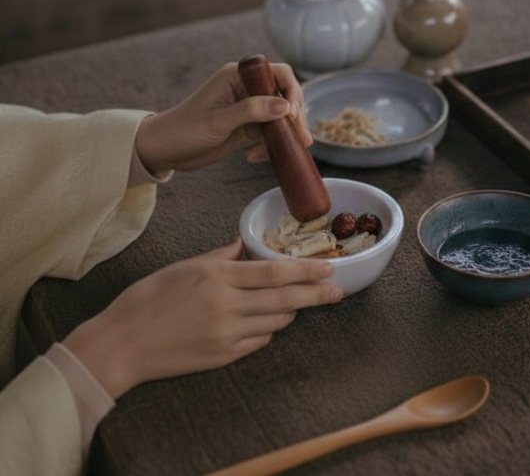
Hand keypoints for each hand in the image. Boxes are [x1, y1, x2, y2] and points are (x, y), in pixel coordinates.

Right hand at [62, 239, 341, 398]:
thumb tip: (243, 244)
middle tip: (338, 291)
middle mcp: (226, 304)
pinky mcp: (222, 356)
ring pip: (275, 323)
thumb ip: (219, 256)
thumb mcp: (184, 266)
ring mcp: (226, 333)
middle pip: (284, 299)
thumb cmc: (147, 299)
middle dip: (316, 294)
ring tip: (301, 303)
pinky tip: (269, 324)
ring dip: (291, 312)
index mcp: (217, 275)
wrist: (121, 344)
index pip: (273, 272)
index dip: (305, 270)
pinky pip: (258, 342)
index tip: (329, 267)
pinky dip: (268, 331)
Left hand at [135, 61, 312, 172]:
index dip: (291, 90)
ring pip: (280, 117)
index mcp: (238, 76)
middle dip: (293, 118)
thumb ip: (252, 111)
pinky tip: (254, 158)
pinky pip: (269, 133)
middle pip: (284, 96)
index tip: (292, 113)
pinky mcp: (247, 127)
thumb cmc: (184, 129)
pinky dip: (270, 145)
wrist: (164, 151)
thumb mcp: (219, 120)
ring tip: (287, 151)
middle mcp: (246, 89)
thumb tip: (286, 107)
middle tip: (300, 138)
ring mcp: (248, 109)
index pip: (277, 73)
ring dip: (285, 134)